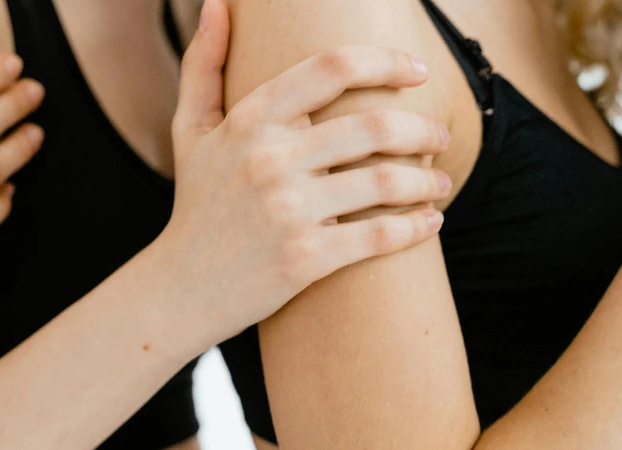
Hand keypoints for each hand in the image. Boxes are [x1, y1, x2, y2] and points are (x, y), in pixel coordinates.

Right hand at [160, 0, 450, 338]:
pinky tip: (431, 222)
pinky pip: (380, 235)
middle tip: (439, 137)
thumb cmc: (196, 204)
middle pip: (375, 125)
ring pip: (386, 182)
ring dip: (428, 181)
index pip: (333, 67)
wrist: (181, 287)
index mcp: (248, 120)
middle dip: (423, 130)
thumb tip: (217, 2)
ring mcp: (287, 210)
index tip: (417, 71)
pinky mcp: (304, 258)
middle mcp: (268, 159)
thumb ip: (203, 63)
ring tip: (440, 183)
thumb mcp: (190, 130)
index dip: (387, 61)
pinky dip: (417, 227)